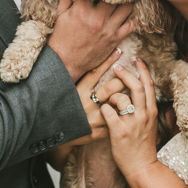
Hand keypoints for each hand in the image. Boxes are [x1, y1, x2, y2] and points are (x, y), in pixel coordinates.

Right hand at [46, 47, 126, 169]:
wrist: (54, 135)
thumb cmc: (64, 108)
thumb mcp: (70, 90)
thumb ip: (82, 79)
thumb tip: (89, 59)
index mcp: (78, 91)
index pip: (95, 73)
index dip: (108, 61)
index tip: (120, 52)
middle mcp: (85, 104)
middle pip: (110, 88)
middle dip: (122, 81)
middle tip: (130, 76)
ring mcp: (92, 119)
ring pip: (115, 106)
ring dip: (125, 100)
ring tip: (133, 96)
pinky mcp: (96, 133)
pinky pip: (114, 124)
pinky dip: (121, 119)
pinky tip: (128, 115)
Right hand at [48, 0, 133, 81]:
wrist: (64, 62)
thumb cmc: (61, 38)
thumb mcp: (60, 15)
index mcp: (82, 9)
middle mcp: (97, 17)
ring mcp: (108, 28)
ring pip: (127, 7)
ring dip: (125, 2)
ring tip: (123, 0)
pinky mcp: (114, 39)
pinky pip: (131, 25)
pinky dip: (130, 19)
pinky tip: (125, 16)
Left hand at [100, 59, 159, 181]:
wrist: (142, 167)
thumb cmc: (142, 144)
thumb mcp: (150, 124)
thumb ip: (145, 108)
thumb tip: (140, 91)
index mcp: (151, 111)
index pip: (149, 85)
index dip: (143, 70)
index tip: (138, 59)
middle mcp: (143, 115)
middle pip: (136, 86)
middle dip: (125, 73)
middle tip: (117, 67)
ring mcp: (131, 123)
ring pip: (120, 97)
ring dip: (112, 95)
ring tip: (108, 101)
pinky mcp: (119, 132)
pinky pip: (107, 112)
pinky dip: (103, 109)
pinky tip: (103, 113)